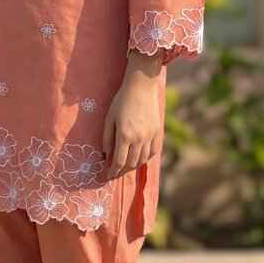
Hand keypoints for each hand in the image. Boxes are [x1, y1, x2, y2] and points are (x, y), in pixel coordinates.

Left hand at [102, 57, 162, 178]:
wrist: (141, 87)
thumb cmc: (121, 101)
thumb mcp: (109, 118)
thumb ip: (107, 138)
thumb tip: (106, 156)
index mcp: (124, 135)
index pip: (119, 162)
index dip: (112, 172)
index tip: (107, 176)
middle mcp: (139, 138)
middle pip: (131, 164)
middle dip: (121, 172)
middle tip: (114, 173)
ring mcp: (150, 136)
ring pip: (142, 160)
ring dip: (133, 167)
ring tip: (125, 167)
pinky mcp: (157, 132)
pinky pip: (153, 152)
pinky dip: (145, 159)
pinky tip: (139, 158)